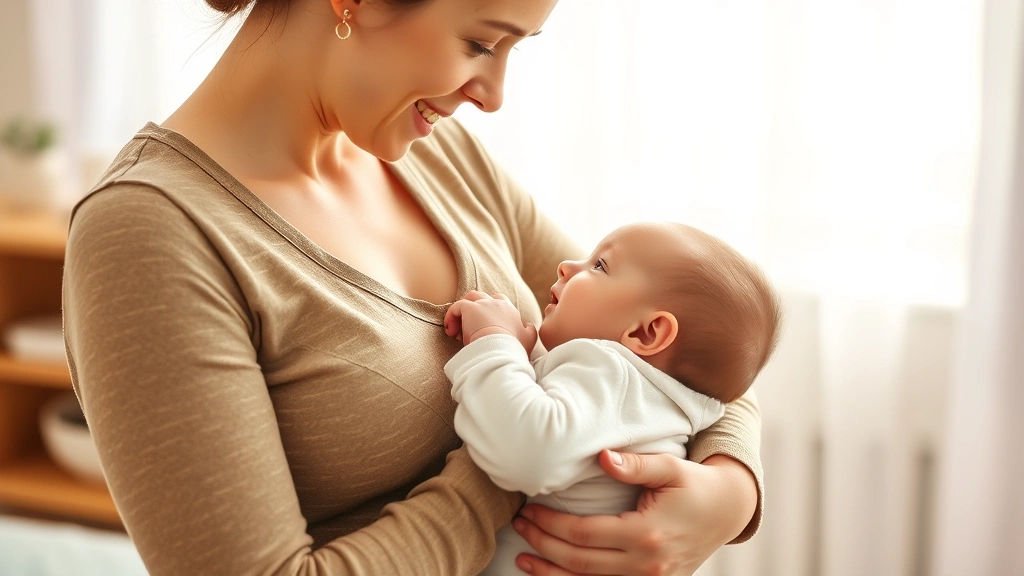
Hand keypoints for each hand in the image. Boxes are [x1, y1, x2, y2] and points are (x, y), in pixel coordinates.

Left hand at [444, 290, 536, 351]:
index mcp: (510, 310)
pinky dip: (451, 317)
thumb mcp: (529, 339)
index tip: (484, 329)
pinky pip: (456, 307)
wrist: (500, 350)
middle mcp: (497, 303)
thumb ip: (529, 330)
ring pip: (470, 298)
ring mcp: (483, 304)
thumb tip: (527, 324)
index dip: (489, 312)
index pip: (498, 302)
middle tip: (468, 330)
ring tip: (457, 330)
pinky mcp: (469, 308)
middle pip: (482, 297)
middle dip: (474, 310)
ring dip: (462, 312)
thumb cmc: (513, 348)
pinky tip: (451, 332)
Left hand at [509, 451, 756, 575]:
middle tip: (519, 526)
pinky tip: (556, 573)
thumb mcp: (670, 467)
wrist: (728, 511)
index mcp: (647, 533)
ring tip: (523, 559)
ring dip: (552, 573)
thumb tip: (602, 457)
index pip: (584, 533)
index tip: (529, 509)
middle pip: (580, 562)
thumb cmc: (696, 484)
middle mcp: (647, 564)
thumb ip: (636, 464)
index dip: (551, 524)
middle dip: (543, 546)